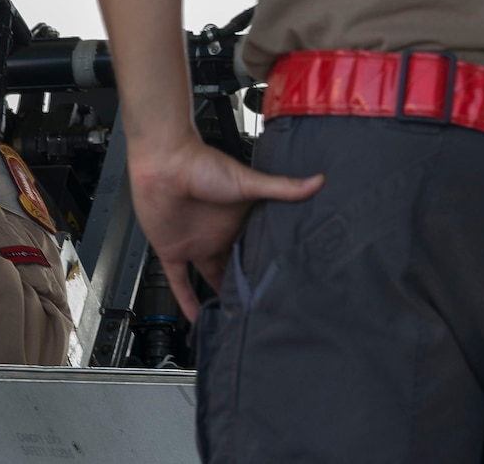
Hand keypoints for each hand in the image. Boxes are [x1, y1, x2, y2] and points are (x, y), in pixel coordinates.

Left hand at [128, 138, 322, 320]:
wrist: (165, 162)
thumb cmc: (203, 164)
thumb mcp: (248, 182)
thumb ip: (282, 188)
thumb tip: (318, 182)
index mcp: (237, 222)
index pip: (253, 251)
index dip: (264, 271)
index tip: (280, 291)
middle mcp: (217, 236)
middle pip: (233, 269)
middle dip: (244, 289)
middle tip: (260, 313)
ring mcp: (195, 244)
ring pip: (209, 280)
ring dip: (218, 298)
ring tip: (233, 322)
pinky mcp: (173, 250)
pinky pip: (179, 283)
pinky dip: (186, 302)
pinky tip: (195, 319)